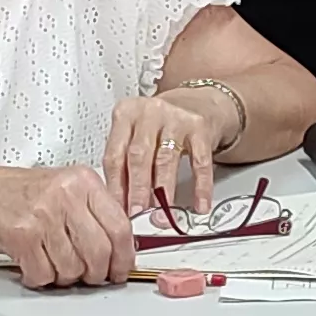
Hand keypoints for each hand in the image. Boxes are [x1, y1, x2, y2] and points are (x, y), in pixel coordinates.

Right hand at [0, 165, 134, 289]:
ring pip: (72, 268)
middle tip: (90, 277)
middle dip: (96, 274)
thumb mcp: (66, 190)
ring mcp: (43, 214)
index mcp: (83, 181)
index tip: (122, 269)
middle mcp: (66, 194)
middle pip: (100, 252)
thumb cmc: (21, 195)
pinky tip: (35, 265)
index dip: (124, 257)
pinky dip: (40, 278)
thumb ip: (95, 214)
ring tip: (54, 265)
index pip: (120, 226)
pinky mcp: (22, 235)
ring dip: (64, 277)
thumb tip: (124, 248)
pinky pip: (44, 274)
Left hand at [107, 92, 229, 220]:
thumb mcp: (135, 133)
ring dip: (163, 191)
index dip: (115, 186)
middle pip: (138, 156)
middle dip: (137, 189)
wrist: (196, 102)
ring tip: (162, 213)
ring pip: (166, 159)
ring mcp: (176, 118)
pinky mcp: (200, 127)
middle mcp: (149, 112)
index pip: (114, 155)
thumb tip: (119, 202)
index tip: (117, 210)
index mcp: (126, 114)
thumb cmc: (159, 123)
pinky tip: (199, 203)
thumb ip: (125, 162)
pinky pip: (200, 161)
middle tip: (137, 213)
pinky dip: (200, 186)